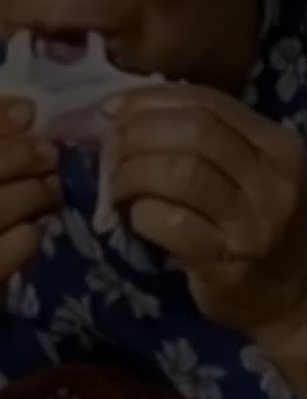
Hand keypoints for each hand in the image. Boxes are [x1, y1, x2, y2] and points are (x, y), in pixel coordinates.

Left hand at [105, 84, 306, 347]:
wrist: (295, 297)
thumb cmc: (256, 226)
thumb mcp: (248, 174)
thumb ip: (201, 142)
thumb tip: (121, 114)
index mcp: (278, 146)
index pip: (208, 103)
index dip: (150, 101)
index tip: (112, 111)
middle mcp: (272, 179)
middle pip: (191, 132)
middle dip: (137, 135)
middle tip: (109, 152)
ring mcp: (252, 223)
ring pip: (178, 174)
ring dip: (131, 175)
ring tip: (117, 187)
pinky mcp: (225, 262)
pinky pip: (169, 224)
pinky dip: (140, 215)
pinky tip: (134, 218)